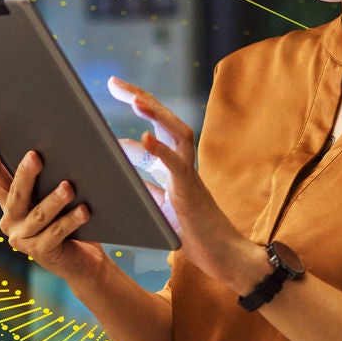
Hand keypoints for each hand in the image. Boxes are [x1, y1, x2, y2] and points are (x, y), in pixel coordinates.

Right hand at [0, 126, 105, 282]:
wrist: (82, 262)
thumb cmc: (72, 219)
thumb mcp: (58, 197)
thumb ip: (52, 177)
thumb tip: (64, 144)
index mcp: (11, 202)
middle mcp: (11, 220)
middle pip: (16, 193)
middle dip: (26, 174)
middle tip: (36, 156)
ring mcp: (23, 239)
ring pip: (39, 214)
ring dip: (54, 199)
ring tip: (68, 187)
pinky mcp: (41, 253)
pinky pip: (56, 233)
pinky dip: (70, 221)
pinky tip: (84, 210)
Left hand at [106, 75, 259, 294]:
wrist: (225, 258)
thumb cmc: (196, 235)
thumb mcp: (161, 208)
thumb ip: (144, 188)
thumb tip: (117, 173)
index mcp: (176, 167)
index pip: (156, 127)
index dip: (140, 105)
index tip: (118, 87)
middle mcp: (184, 166)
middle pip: (166, 121)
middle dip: (142, 98)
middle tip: (116, 82)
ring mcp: (190, 177)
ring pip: (177, 135)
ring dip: (156, 115)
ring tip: (134, 99)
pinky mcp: (192, 194)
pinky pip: (178, 167)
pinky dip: (161, 151)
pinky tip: (144, 139)